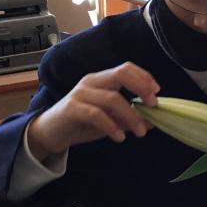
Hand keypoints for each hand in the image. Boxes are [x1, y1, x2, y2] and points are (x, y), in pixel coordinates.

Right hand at [27, 62, 159, 161]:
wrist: (50, 133)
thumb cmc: (81, 124)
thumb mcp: (110, 121)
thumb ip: (129, 118)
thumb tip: (153, 121)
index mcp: (101, 80)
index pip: (125, 69)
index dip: (144, 77)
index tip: (157, 93)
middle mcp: (91, 82)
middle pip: (120, 74)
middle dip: (141, 87)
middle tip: (153, 105)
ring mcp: (80, 93)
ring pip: (112, 98)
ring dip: (130, 115)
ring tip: (140, 132)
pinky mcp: (71, 108)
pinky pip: (96, 114)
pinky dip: (111, 125)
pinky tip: (119, 137)